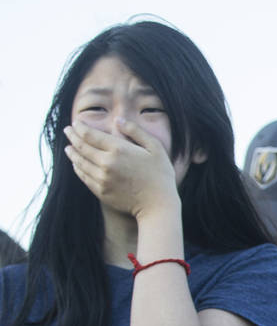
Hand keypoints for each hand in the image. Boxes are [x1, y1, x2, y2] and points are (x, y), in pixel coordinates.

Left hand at [63, 119, 180, 220]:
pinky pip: (83, 176)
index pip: (90, 134)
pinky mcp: (101, 191)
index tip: (76, 123)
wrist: (159, 205)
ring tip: (69, 147)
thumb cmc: (161, 175)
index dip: (79, 127)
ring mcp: (101, 178)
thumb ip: (136, 131)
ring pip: (79, 162)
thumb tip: (118, 120)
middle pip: (81, 146)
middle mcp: (106, 163)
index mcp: (119, 149)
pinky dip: (77, 168)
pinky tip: (77, 163)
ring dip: (72, 152)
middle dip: (72, 136)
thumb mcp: (155, 148)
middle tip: (67, 130)